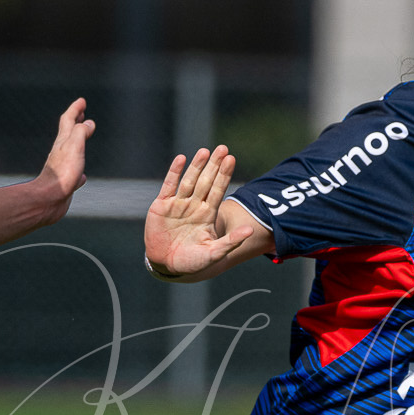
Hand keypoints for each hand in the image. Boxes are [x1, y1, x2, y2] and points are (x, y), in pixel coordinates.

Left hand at [33, 98, 94, 219]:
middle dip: (75, 121)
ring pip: (71, 151)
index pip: (69, 120)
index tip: (82, 101)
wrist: (49, 200)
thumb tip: (88, 123)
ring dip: (78, 143)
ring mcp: (63, 167)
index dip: (75, 109)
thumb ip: (81, 132)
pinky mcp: (66, 182)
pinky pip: (74, 172)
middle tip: (82, 113)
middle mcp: (61, 152)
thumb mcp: (75, 146)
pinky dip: (79, 170)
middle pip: (68, 133)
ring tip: (84, 140)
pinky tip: (82, 176)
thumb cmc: (62, 173)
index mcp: (63, 142)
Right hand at [144, 146, 246, 276]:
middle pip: (206, 181)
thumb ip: (231, 242)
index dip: (224, 175)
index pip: (218, 190)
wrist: (166, 266)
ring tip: (205, 151)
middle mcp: (194, 206)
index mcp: (207, 214)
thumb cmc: (192, 262)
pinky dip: (174, 172)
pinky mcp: (161, 205)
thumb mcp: (214, 253)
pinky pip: (169, 185)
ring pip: (189, 180)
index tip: (231, 159)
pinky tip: (181, 159)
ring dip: (196, 166)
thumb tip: (251, 230)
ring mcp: (178, 204)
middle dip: (214, 165)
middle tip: (223, 148)